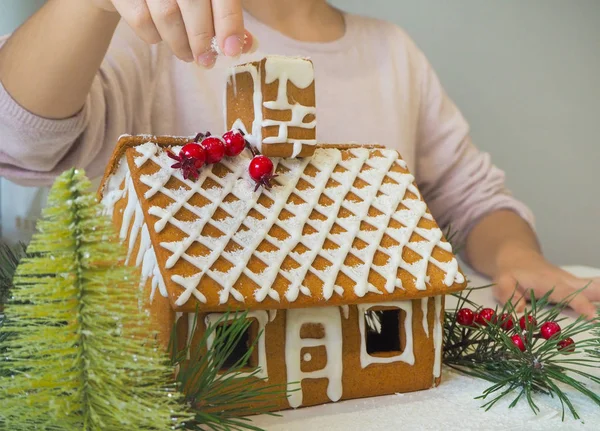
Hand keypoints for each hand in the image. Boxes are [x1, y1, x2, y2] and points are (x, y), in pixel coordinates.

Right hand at [91, 0, 253, 66]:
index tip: (232, 50)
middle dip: (202, 39)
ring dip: (180, 43)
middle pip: (193, 4)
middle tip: (206, 61)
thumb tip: (248, 45)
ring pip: (167, 15)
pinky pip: (141, 19)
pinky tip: (160, 38)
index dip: (229, 23)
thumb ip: (226, 17)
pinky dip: (153, 37)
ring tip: (186, 55)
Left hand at [492, 247, 599, 318]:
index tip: (592, 316)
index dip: (580, 305)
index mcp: (551, 283)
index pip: (569, 295)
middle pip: (593, 288)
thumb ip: (509, 296)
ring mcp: (576, 284)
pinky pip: (598, 289)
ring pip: (598, 286)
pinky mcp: (579, 287)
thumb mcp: (502, 282)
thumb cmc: (511, 272)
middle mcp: (568, 282)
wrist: (519, 257)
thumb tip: (520, 315)